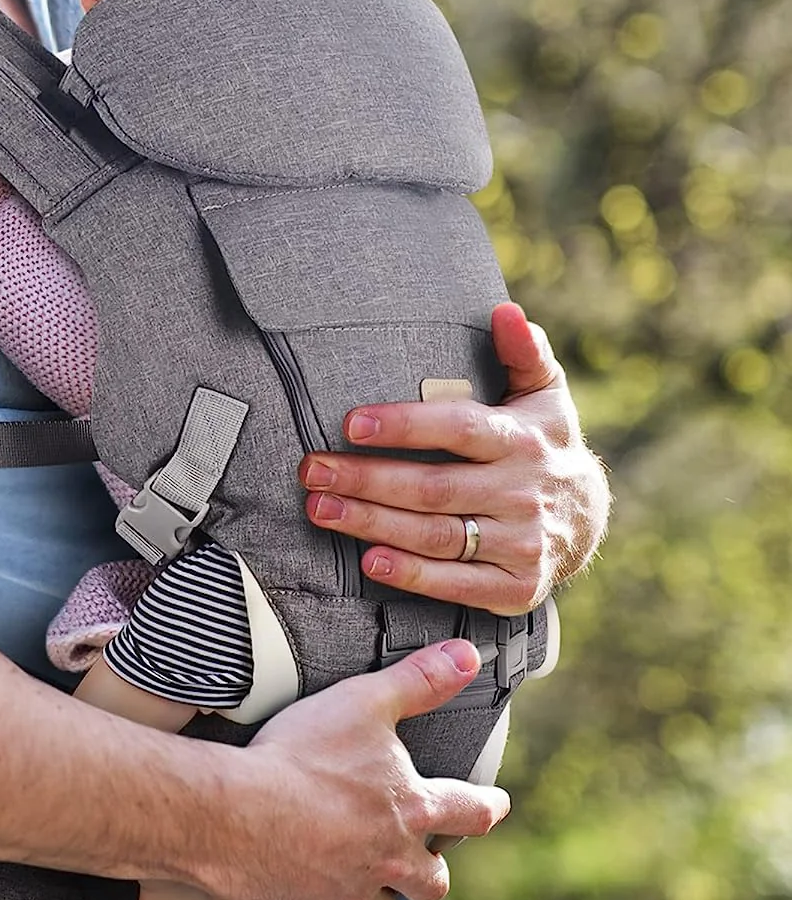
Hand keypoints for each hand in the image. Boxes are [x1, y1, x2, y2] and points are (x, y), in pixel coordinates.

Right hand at [199, 640, 509, 899]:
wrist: (235, 814)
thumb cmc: (301, 756)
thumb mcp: (362, 702)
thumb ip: (417, 681)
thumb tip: (467, 657)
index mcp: (409, 810)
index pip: (468, 811)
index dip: (487, 806)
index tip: (497, 805)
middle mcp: (389, 859)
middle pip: (432, 881)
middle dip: (432, 870)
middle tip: (426, 859)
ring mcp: (350, 891)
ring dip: (381, 890)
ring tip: (366, 873)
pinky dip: (327, 896)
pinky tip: (310, 877)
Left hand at [299, 303, 609, 614]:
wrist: (587, 518)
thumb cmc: (541, 443)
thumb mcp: (543, 394)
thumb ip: (523, 353)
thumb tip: (506, 312)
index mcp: (523, 440)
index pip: (458, 429)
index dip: (405, 426)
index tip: (351, 423)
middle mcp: (523, 492)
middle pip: (434, 488)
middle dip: (366, 479)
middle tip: (312, 470)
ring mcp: (522, 542)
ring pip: (436, 535)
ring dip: (372, 524)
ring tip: (320, 508)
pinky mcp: (516, 586)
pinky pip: (457, 583)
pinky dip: (412, 574)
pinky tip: (369, 560)